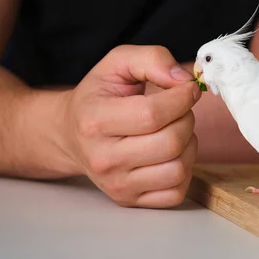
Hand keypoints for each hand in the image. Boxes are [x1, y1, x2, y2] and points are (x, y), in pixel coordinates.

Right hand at [59, 45, 201, 207]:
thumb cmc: (98, 97)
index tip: (188, 89)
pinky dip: (184, 170)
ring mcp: (116, 184)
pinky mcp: (128, 200)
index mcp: (95, 121)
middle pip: (170, 142)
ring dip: (188, 145)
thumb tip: (184, 80)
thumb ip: (152, 59)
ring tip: (174, 130)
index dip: (181, 98)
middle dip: (187, 119)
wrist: (70, 134)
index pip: (152, 114)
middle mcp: (102, 158)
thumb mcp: (117, 63)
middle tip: (180, 109)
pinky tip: (171, 153)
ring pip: (178, 169)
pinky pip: (176, 192)